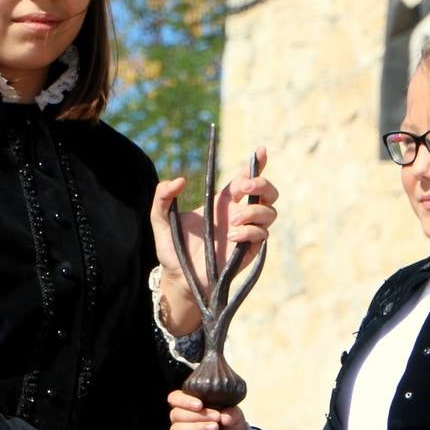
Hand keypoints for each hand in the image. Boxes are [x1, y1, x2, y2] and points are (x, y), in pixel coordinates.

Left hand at [150, 147, 278, 333]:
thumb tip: (179, 180)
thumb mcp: (159, 218)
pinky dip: (250, 232)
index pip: (246, 179)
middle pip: (268, 192)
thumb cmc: (172, 248)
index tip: (260, 151)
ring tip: (233, 220)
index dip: (257, 164)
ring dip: (254, 210)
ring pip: (270, 212)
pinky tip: (232, 238)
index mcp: (223, 203)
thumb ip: (162, 196)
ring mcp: (247, 233)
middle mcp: (239, 215)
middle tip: (242, 187)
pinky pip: (262, 235)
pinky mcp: (250, 251)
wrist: (178, 277)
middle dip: (262, 184)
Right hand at [166, 389, 250, 429]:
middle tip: (216, 418)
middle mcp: (181, 416)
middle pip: (177, 413)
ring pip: (177, 428)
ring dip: (195, 427)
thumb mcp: (235, 415)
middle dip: (198, 416)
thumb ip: (232, 413)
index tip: (200, 405)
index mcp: (188, 403)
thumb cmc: (230, 423)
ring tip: (214, 428)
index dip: (185, 400)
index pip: (175, 398)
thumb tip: (225, 417)